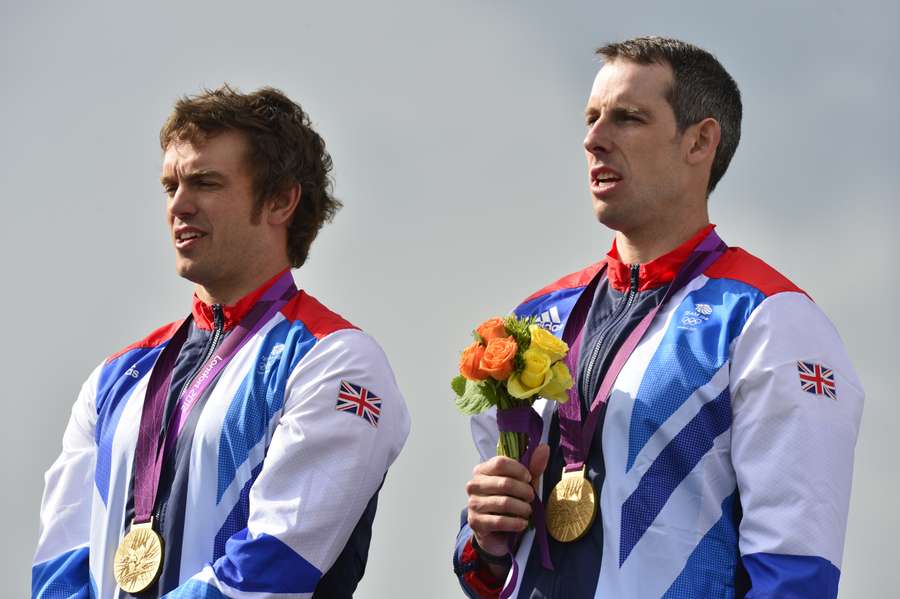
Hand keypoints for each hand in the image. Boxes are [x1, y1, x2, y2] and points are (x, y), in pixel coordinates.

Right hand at [465, 444, 549, 560]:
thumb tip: (544, 447)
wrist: (497, 533)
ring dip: (522, 508)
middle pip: (504, 483)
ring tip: (528, 511)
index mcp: (482, 470)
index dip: (519, 470)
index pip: (500, 463)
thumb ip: (533, 467)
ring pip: (504, 502)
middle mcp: (474, 485)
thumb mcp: (523, 484)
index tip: (529, 478)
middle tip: (531, 498)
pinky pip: (499, 521)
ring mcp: (473, 504)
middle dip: (524, 491)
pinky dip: (515, 523)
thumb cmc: (510, 504)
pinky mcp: (476, 523)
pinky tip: (523, 523)